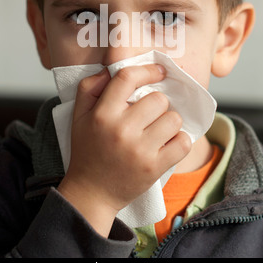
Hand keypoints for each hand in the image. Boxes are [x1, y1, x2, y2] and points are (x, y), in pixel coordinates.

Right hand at [57, 63, 190, 235]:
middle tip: (149, 114)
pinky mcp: (154, 168)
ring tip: (158, 129)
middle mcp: (121, 130)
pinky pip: (183, 142)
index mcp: (102, 114)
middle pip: (158, 99)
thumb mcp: (79, 115)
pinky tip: (168, 143)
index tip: (158, 72)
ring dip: (169, 122)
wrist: (92, 192)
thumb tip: (110, 70)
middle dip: (157, 103)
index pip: (128, 78)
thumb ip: (90, 87)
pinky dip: (180, 141)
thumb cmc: (88, 149)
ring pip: (173, 119)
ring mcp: (139, 150)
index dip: (147, 70)